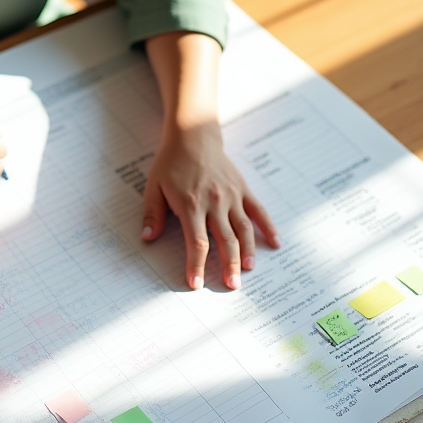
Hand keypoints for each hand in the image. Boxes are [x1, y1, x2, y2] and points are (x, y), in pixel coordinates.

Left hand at [141, 121, 278, 289]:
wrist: (193, 136)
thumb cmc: (170, 163)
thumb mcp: (154, 186)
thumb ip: (153, 213)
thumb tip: (147, 237)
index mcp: (190, 204)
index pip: (197, 242)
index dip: (197, 265)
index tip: (196, 283)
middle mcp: (214, 202)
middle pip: (225, 240)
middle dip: (228, 266)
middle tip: (232, 286)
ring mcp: (231, 196)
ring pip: (243, 229)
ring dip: (247, 252)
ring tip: (248, 271)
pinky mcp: (242, 189)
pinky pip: (258, 210)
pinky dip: (268, 227)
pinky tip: (275, 243)